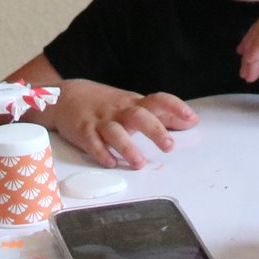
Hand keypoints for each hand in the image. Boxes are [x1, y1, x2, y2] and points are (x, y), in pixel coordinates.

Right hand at [46, 79, 198, 168]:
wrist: (66, 96)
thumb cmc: (106, 104)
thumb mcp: (134, 104)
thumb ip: (162, 114)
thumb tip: (191, 121)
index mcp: (134, 104)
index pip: (158, 100)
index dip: (175, 107)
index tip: (191, 117)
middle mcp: (119, 111)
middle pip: (139, 116)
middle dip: (155, 130)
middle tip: (169, 146)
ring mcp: (101, 121)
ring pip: (115, 132)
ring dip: (128, 147)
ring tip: (139, 163)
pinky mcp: (83, 131)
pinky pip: (92, 142)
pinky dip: (101, 153)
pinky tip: (110, 162)